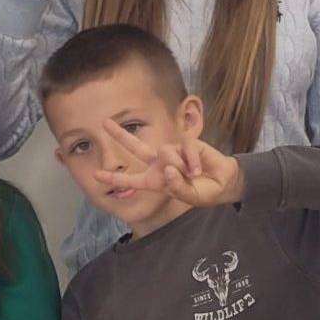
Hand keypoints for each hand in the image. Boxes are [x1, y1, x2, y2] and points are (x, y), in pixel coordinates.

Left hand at [92, 121, 241, 207]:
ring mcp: (173, 152)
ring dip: (179, 167)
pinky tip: (198, 170)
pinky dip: (191, 162)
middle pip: (136, 147)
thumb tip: (169, 169)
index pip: (131, 179)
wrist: (223, 182)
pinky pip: (183, 149)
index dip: (114, 178)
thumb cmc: (203, 191)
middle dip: (120, 135)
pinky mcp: (186, 144)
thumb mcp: (190, 196)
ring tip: (192, 175)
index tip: (96, 175)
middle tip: (104, 123)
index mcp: (155, 180)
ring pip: (165, 153)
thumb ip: (177, 187)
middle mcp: (160, 163)